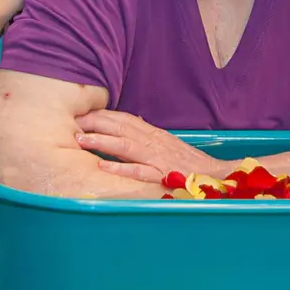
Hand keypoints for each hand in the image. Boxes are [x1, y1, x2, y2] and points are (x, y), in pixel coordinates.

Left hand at [74, 110, 225, 181]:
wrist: (217, 175)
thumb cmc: (188, 163)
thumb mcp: (166, 145)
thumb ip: (146, 137)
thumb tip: (125, 127)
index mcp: (153, 134)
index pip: (124, 119)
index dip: (102, 115)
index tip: (81, 114)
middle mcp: (153, 142)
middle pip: (121, 127)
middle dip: (95, 123)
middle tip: (73, 122)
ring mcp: (158, 158)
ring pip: (126, 145)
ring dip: (102, 141)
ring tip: (80, 140)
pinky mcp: (163, 175)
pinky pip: (139, 171)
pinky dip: (120, 168)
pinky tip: (102, 167)